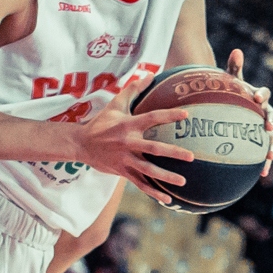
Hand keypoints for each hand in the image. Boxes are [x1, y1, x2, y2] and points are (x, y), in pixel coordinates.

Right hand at [72, 74, 190, 194]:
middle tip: (191, 156)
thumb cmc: (102, 122)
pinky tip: (167, 199)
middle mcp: (128, 143)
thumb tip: (151, 73)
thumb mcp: (115, 104)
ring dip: (165, 176)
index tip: (186, 115)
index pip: (152, 118)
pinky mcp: (122, 172)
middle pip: (154, 148)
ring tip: (183, 181)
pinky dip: (153, 192)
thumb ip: (134, 89)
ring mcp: (125, 159)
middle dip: (173, 153)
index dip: (169, 116)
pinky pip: (140, 184)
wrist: (81, 144)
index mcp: (128, 125)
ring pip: (148, 170)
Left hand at [224, 46, 272, 175]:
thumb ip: (235, 69)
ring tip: (268, 155)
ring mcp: (264, 130)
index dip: (262, 95)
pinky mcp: (261, 145)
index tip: (256, 98)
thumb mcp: (232, 83)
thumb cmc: (233, 96)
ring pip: (272, 138)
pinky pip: (264, 154)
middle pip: (272, 117)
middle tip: (266, 127)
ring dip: (271, 146)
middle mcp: (265, 114)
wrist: (234, 112)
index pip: (264, 94)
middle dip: (270, 122)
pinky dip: (264, 164)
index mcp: (260, 98)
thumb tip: (237, 50)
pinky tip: (263, 174)